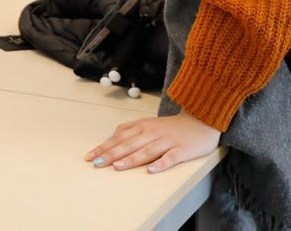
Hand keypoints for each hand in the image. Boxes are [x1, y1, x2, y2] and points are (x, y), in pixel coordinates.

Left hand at [84, 111, 219, 172]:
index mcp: (142, 126)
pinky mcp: (182, 150)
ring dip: (131, 159)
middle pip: (129, 145)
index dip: (104, 147)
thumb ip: (130, 130)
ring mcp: (167, 141)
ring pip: (146, 151)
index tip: (89, 157)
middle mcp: (152, 133)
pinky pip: (170, 158)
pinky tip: (151, 171)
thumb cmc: (171, 126)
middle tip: (97, 163)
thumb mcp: (148, 123)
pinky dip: (160, 164)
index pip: (119, 137)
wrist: (201, 120)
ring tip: (117, 167)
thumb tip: (111, 138)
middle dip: (111, 154)